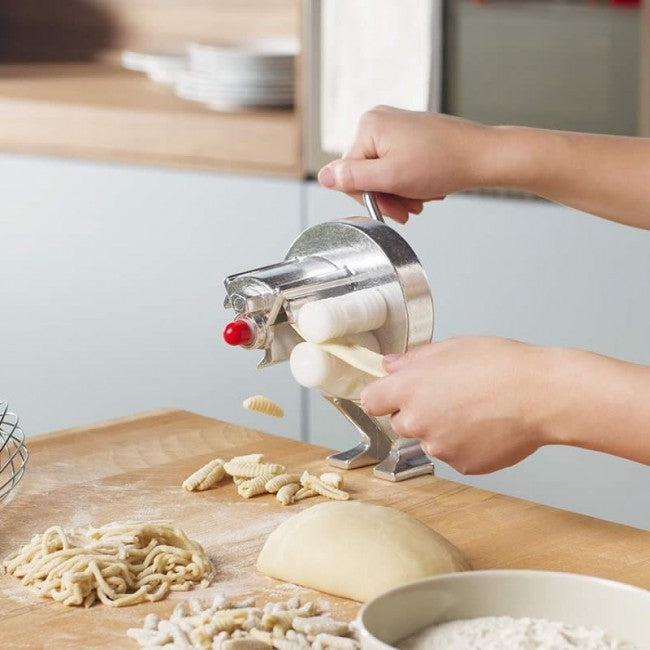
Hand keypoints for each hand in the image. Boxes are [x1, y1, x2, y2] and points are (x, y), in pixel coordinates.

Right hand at [317, 106, 496, 222]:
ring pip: (383, 173)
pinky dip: (409, 182)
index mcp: (368, 126)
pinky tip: (425, 188)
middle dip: (387, 196)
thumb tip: (322, 176)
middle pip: (366, 173)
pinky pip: (397, 166)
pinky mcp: (409, 135)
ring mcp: (395, 127)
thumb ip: (353, 178)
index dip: (369, 197)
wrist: (482, 155)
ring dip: (400, 193)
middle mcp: (378, 121)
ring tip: (420, 199)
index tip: (393, 209)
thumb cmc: (443, 163)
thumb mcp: (390, 178)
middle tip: (409, 208)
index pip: (349, 174)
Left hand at [359, 337, 556, 473]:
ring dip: (442, 430)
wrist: (540, 395)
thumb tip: (390, 365)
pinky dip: (465, 445)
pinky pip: (454, 455)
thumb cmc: (501, 366)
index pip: (371, 401)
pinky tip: (486, 427)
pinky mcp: (462, 464)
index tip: (393, 396)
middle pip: (400, 423)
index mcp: (409, 388)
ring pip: (429, 440)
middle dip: (417, 413)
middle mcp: (417, 421)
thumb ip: (414, 359)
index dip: (383, 398)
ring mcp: (439, 446)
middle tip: (448, 398)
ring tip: (475, 411)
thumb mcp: (451, 348)